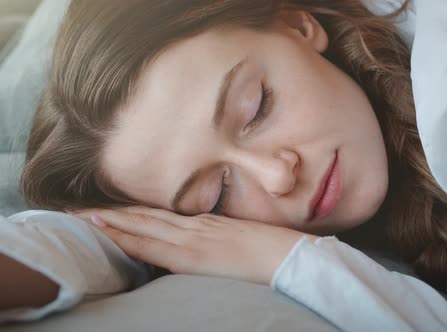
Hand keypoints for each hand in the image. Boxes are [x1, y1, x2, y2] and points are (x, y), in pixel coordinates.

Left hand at [68, 206, 317, 285]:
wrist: (291, 256)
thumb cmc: (274, 249)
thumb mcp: (243, 240)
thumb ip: (221, 239)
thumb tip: (207, 245)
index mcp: (207, 222)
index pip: (161, 214)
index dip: (131, 209)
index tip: (107, 206)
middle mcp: (195, 225)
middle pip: (145, 215)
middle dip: (111, 211)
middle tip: (78, 205)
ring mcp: (193, 237)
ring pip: (143, 225)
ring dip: (110, 220)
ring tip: (80, 214)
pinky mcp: (194, 255)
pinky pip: (153, 245)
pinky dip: (127, 238)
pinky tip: (106, 233)